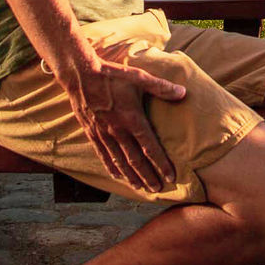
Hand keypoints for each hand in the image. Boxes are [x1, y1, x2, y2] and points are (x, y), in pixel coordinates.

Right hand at [58, 41, 187, 190]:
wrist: (80, 74)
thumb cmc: (112, 74)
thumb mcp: (139, 76)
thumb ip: (161, 87)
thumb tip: (183, 93)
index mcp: (132, 118)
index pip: (150, 147)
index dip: (161, 163)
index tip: (171, 176)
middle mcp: (118, 130)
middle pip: (135, 159)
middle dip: (148, 176)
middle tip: (157, 189)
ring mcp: (104, 133)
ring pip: (119, 161)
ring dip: (131, 176)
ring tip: (140, 188)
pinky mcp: (92, 133)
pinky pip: (103, 155)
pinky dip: (111, 167)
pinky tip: (117, 175)